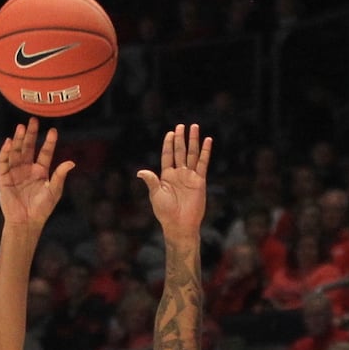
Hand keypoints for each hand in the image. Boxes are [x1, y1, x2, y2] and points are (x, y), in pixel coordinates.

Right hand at [0, 117, 73, 228]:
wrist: (26, 222)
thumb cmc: (42, 209)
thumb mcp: (54, 191)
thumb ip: (60, 176)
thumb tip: (72, 162)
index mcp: (40, 171)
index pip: (44, 153)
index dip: (49, 142)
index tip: (53, 131)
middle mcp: (27, 169)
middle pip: (29, 148)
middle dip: (31, 134)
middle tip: (33, 120)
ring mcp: (14, 173)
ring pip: (16, 152)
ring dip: (18, 140)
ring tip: (21, 127)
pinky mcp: (3, 178)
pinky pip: (3, 163)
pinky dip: (5, 152)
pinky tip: (8, 142)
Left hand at [136, 123, 211, 239]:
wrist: (179, 224)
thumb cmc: (165, 211)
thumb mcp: (156, 194)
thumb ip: (151, 180)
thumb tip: (140, 171)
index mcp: (166, 176)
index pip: (168, 155)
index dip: (169, 144)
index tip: (170, 133)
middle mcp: (178, 174)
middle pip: (180, 152)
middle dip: (181, 138)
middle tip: (182, 125)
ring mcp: (190, 176)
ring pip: (192, 154)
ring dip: (193, 141)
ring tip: (195, 127)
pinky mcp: (200, 181)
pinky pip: (203, 163)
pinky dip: (205, 152)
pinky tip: (207, 141)